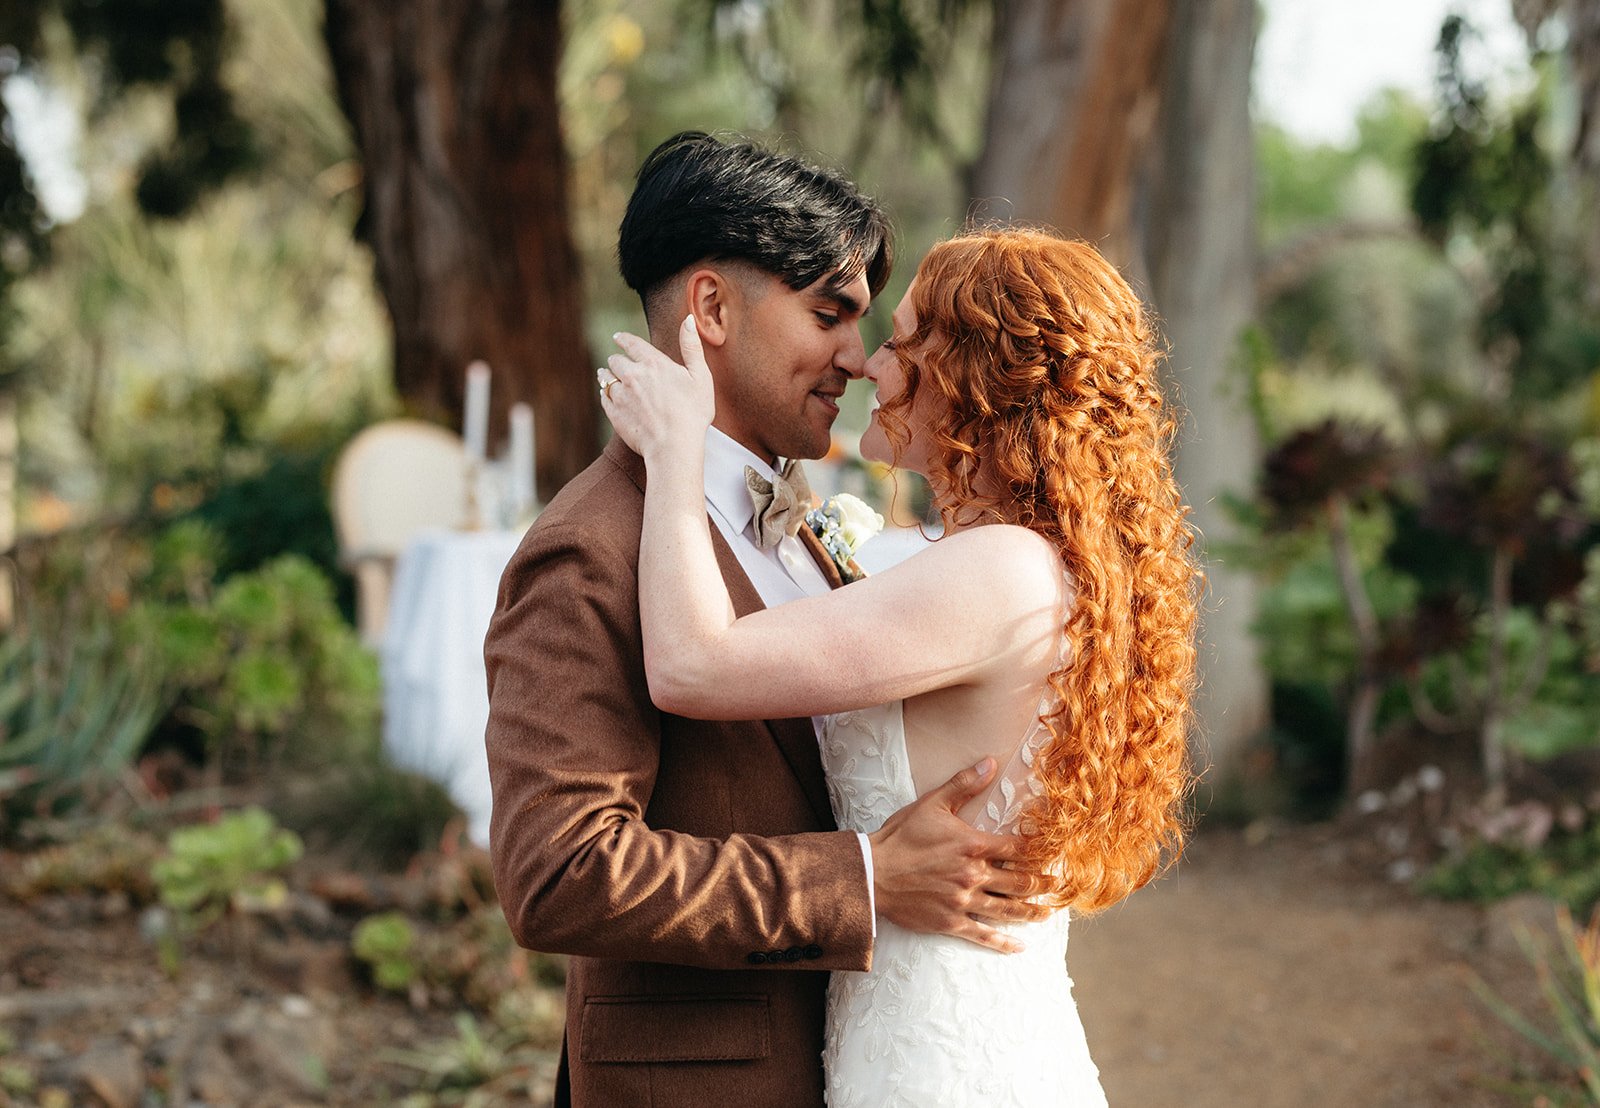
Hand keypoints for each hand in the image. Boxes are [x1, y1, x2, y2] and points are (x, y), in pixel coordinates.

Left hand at [601, 315, 714, 461]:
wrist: (674, 446)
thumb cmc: (692, 413)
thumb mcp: (700, 377)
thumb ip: (691, 347)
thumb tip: (689, 320)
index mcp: (654, 363)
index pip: (631, 344)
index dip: (623, 339)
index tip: (618, 337)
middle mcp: (633, 375)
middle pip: (615, 360)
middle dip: (616, 359)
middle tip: (617, 361)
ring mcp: (621, 395)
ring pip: (606, 379)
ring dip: (606, 375)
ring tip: (606, 376)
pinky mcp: (614, 413)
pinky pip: (604, 398)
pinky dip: (606, 395)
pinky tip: (609, 396)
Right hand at [867, 758, 1055, 953]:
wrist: (872, 872)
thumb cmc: (901, 836)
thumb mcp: (932, 804)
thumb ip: (964, 784)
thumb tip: (990, 762)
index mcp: (973, 845)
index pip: (1017, 849)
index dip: (1038, 851)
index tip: (1052, 854)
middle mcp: (974, 875)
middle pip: (1020, 882)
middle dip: (1043, 884)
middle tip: (1058, 886)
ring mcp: (964, 901)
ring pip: (1008, 910)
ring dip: (1032, 912)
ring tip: (1047, 913)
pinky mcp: (950, 922)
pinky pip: (983, 935)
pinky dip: (1003, 943)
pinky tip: (1019, 947)